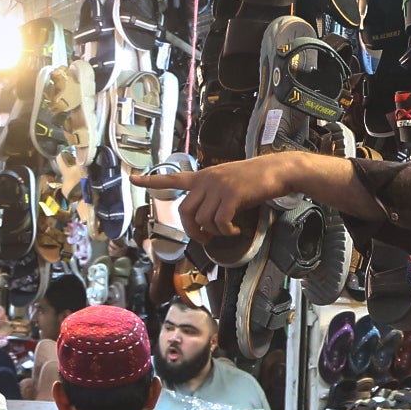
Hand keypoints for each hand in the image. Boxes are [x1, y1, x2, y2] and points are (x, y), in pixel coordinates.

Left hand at [140, 153, 312, 240]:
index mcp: (203, 176)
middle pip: (185, 211)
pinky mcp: (231, 195)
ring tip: (227, 231)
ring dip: (214, 232)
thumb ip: (213, 195)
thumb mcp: (228, 183)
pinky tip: (236, 229)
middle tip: (205, 239)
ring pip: (203, 220)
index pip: (172, 178)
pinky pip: (219, 222)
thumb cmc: (255, 180)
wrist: (277, 171)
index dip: (152, 180)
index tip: (133, 179)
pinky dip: (227, 231)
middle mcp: (207, 180)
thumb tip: (206, 220)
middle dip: (192, 231)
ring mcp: (218, 186)